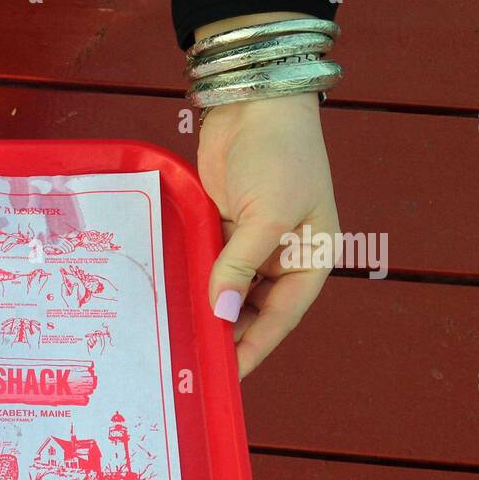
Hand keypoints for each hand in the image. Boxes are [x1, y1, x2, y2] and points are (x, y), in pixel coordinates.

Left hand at [197, 90, 337, 378]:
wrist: (255, 100)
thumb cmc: (279, 155)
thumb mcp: (268, 214)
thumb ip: (241, 265)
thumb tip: (223, 313)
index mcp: (310, 261)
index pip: (279, 319)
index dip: (253, 349)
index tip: (225, 379)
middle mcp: (281, 259)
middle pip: (251, 312)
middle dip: (225, 336)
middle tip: (190, 366)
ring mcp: (249, 245)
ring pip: (225, 292)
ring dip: (205, 311)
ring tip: (175, 341)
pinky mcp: (220, 228)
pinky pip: (206, 266)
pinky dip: (191, 284)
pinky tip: (168, 303)